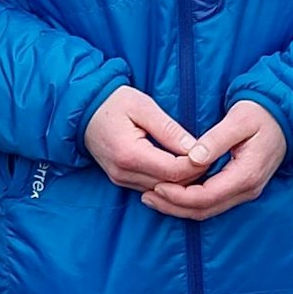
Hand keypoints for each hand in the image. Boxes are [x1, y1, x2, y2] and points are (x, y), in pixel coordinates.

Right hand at [82, 86, 202, 192]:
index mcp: (130, 154)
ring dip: (182, 180)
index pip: (174, 171)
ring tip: (197, 161)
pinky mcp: (120, 180)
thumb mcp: (143, 106)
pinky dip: (169, 181)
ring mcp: (120, 179)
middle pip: (171, 186)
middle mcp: (124, 173)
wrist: (82, 110)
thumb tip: (196, 148)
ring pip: (163, 191)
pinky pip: (152, 188)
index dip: (197, 164)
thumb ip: (169, 130)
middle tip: (210, 157)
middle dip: (193, 174)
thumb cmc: (112, 102)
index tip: (210, 151)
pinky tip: (179, 167)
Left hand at [141, 100, 286, 220]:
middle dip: (174, 206)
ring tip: (152, 197)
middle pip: (205, 209)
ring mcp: (246, 190)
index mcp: (246, 174)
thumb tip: (194, 158)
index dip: (179, 195)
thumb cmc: (260, 115)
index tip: (156, 186)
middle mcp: (247, 189)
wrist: (284, 118)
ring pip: (209, 210)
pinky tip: (172, 193)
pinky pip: (214, 202)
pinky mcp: (241, 187)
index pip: (207, 196)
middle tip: (146, 197)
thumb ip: (216, 140)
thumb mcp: (239, 120)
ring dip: (180, 207)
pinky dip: (191, 202)